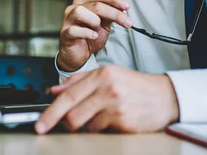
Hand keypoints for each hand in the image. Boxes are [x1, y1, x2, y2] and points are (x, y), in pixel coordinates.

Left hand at [35, 65, 179, 133]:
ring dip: (90, 125)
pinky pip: (103, 132)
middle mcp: (108, 89)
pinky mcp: (125, 123)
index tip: (40, 125)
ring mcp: (117, 107)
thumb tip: (53, 91)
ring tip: (104, 115)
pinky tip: (115, 120)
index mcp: (101, 75)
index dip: (50, 113)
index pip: (68, 96)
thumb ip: (79, 81)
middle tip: (68, 124)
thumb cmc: (135, 85)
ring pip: (87, 127)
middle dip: (67, 124)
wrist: (166, 96)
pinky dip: (104, 129)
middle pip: (72, 116)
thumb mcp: (108, 74)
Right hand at [58, 0, 132, 71]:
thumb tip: (123, 8)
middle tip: (127, 23)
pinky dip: (86, 33)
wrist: (79, 54)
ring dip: (94, 21)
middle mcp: (74, 8)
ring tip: (98, 29)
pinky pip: (74, 30)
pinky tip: (93, 36)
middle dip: (114, 13)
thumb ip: (111, 14)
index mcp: (84, 2)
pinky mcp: (65, 33)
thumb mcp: (104, 24)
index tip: (127, 7)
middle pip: (96, 5)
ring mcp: (67, 20)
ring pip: (80, 12)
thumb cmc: (90, 36)